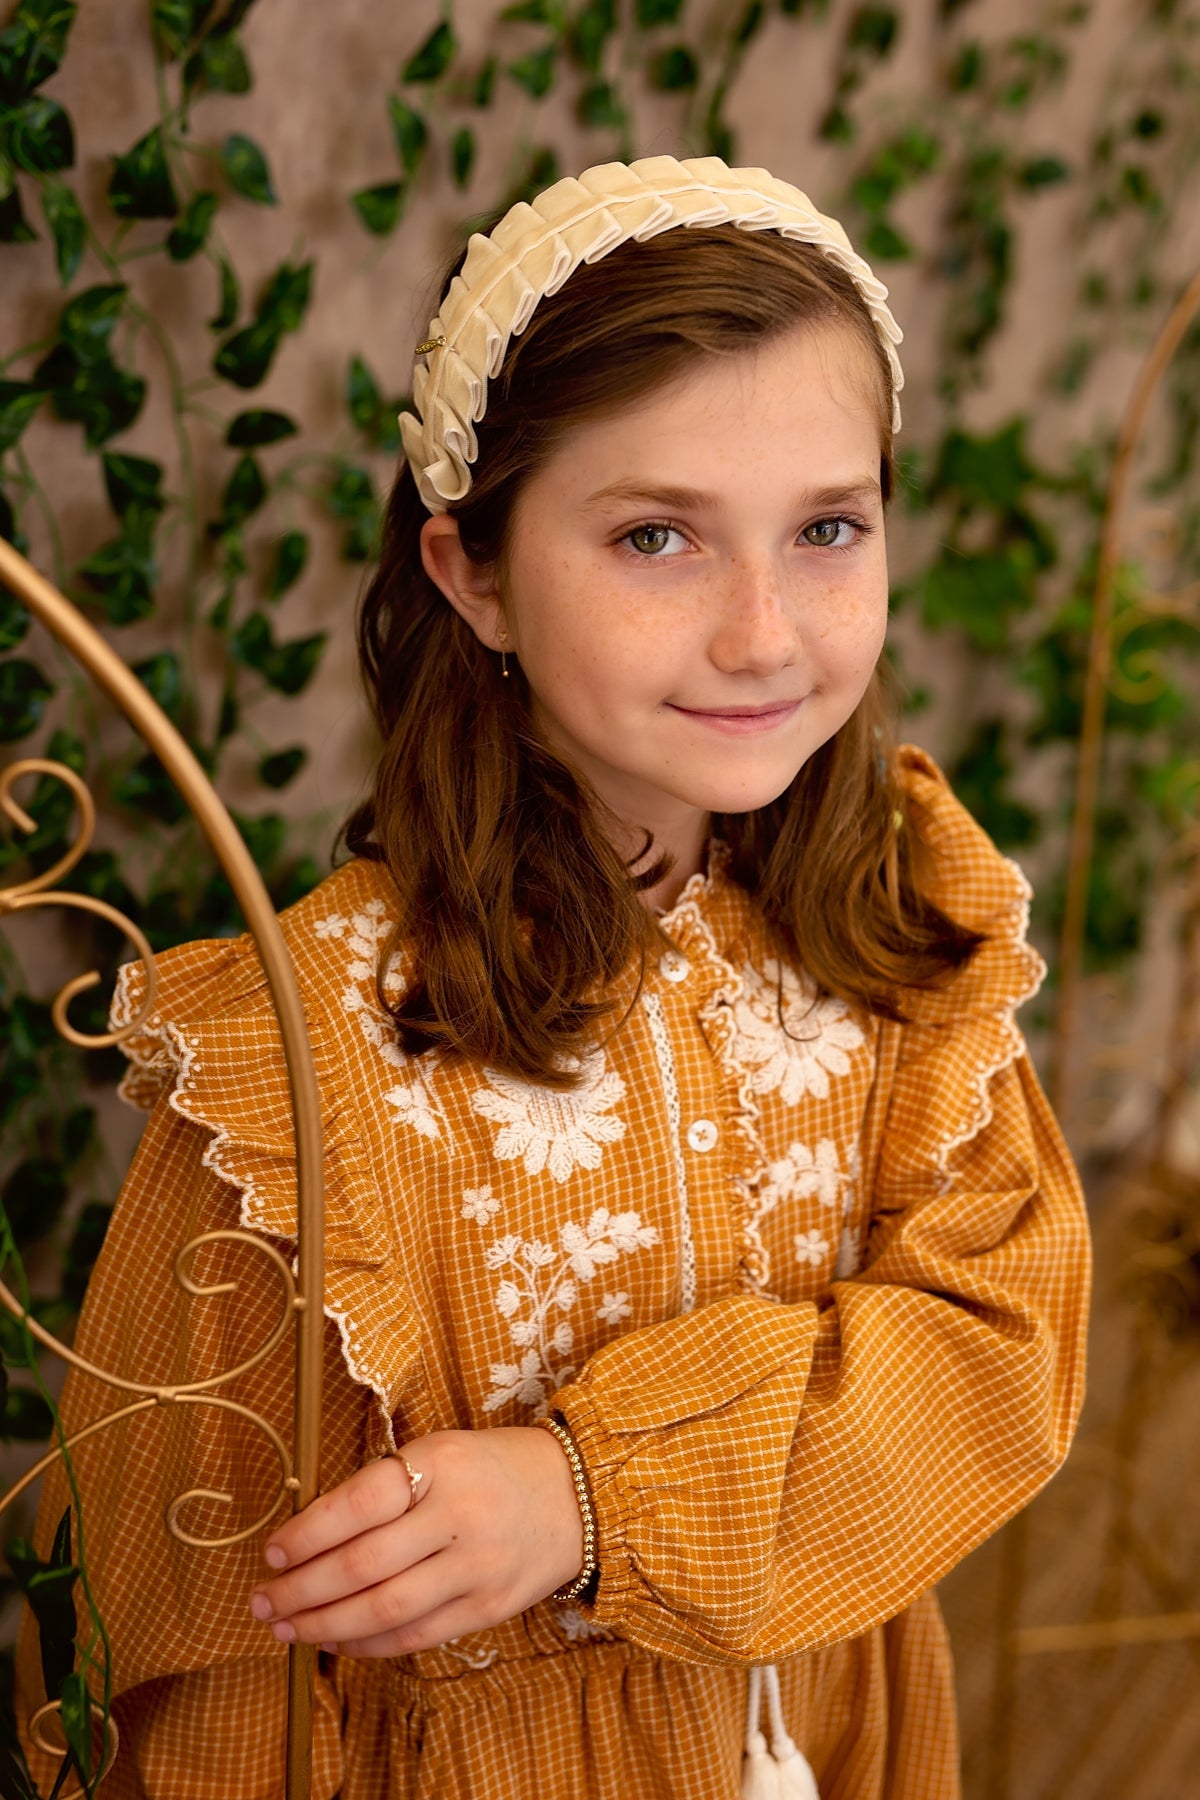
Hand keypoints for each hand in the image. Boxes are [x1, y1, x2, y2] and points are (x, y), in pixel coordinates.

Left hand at [248, 1426, 585, 1656]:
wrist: (578, 1494)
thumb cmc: (493, 1467)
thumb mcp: (441, 1451)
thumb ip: (385, 1486)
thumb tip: (310, 1534)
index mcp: (441, 1463)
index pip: (358, 1504)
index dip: (307, 1534)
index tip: (274, 1552)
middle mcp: (459, 1516)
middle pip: (361, 1566)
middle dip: (301, 1589)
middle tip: (262, 1599)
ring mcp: (476, 1567)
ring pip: (382, 1609)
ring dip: (323, 1624)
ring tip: (285, 1626)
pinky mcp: (487, 1607)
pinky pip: (414, 1635)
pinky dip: (367, 1643)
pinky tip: (336, 1639)